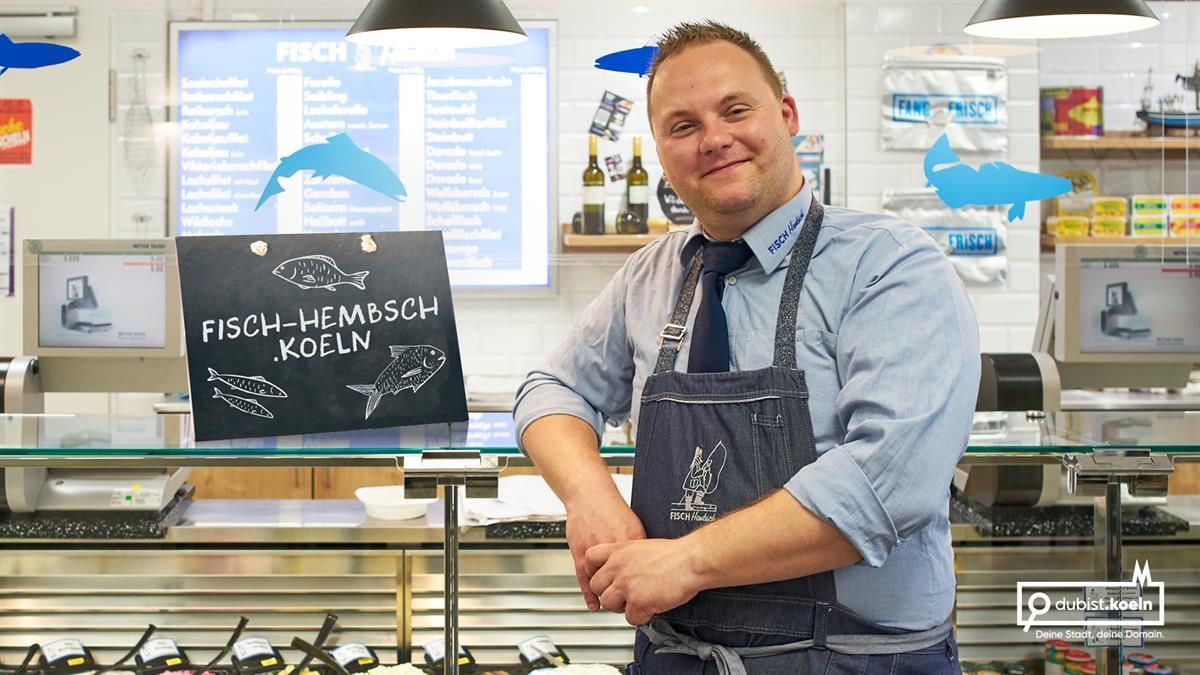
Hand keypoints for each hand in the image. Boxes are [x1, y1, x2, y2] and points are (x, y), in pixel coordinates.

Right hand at [565, 496, 645, 611]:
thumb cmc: (610, 508)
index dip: (646, 586)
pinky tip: (595, 605)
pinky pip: (585, 580)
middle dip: (627, 595)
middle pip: (623, 581)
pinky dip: (590, 595)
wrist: (589, 494)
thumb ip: (641, 545)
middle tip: (630, 604)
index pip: (642, 571)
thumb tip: (653, 560)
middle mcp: (615, 548)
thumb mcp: (634, 524)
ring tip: (614, 604)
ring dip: (608, 597)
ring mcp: (596, 552)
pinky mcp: (580, 553)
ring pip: (602, 584)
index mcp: (631, 541)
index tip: (649, 594)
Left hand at [585, 538, 702, 625]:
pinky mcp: (638, 602)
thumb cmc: (675, 553)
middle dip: (608, 592)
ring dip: (621, 606)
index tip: (601, 577)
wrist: (690, 560)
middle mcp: (618, 567)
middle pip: (596, 586)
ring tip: (637, 602)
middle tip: (623, 594)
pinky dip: (640, 617)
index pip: (590, 558)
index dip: (593, 570)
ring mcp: (626, 585)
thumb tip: (623, 568)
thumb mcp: (643, 545)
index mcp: (619, 550)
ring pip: (608, 604)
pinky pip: (630, 618)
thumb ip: (627, 557)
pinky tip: (650, 608)